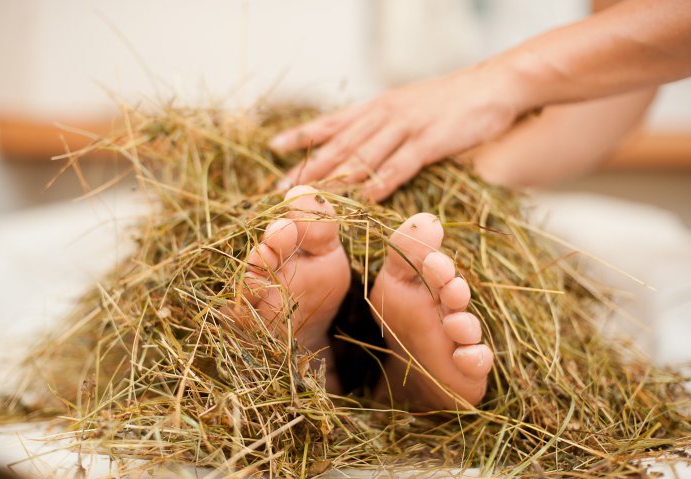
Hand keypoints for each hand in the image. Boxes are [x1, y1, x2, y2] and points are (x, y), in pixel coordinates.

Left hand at [271, 64, 522, 200]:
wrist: (494, 85)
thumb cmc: (452, 101)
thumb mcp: (409, 106)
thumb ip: (385, 124)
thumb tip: (363, 146)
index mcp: (378, 106)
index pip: (332, 121)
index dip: (302, 134)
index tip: (275, 147)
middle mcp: (385, 114)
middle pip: (339, 144)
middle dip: (308, 167)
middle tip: (282, 188)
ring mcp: (406, 127)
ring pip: (362, 156)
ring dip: (334, 180)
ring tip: (311, 200)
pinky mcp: (429, 141)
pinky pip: (399, 165)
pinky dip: (379, 183)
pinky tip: (363, 199)